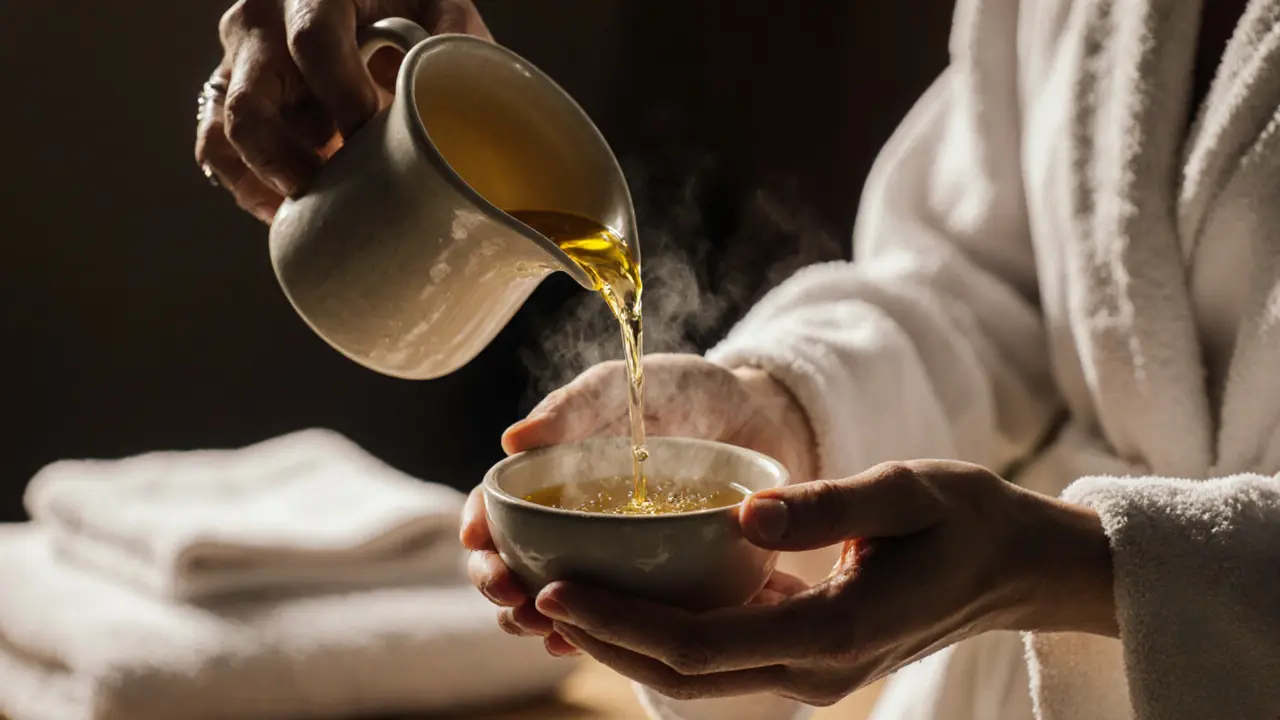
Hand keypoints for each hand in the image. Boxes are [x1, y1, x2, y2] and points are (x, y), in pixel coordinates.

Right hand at [194, 0, 489, 222]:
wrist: (367, 3)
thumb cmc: (404, 2)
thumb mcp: (437, 4)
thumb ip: (450, 36)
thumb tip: (456, 92)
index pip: (312, 43)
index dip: (343, 97)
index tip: (373, 136)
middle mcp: (261, 23)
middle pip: (249, 103)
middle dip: (291, 162)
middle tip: (335, 190)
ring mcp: (238, 62)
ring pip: (222, 134)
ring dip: (265, 182)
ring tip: (310, 207)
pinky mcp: (231, 97)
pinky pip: (217, 149)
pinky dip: (250, 186)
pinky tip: (288, 209)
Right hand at [461, 353, 818, 654]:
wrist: (759, 415)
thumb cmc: (683, 390)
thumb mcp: (627, 386)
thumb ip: (574, 408)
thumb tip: (512, 441)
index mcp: (553, 473)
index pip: (495, 506)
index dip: (478, 528)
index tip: (478, 543)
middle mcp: (572, 519)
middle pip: (514, 561)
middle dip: (501, 586)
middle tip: (514, 598)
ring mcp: (608, 553)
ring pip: (556, 597)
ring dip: (538, 618)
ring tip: (546, 629)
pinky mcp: (651, 580)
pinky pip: (614, 615)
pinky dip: (592, 633)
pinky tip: (579, 644)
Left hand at [528, 461, 1116, 705]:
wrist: (1015, 565)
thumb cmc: (966, 518)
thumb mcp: (907, 492)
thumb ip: (826, 506)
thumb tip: (741, 516)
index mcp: (836, 631)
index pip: (704, 644)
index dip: (623, 625)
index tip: (558, 591)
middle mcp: (817, 667)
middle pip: (684, 674)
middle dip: (603, 641)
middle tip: (533, 598)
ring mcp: (813, 667)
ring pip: (698, 673)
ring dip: (627, 642)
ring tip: (560, 601)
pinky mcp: (810, 650)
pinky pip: (724, 653)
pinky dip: (668, 632)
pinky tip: (630, 596)